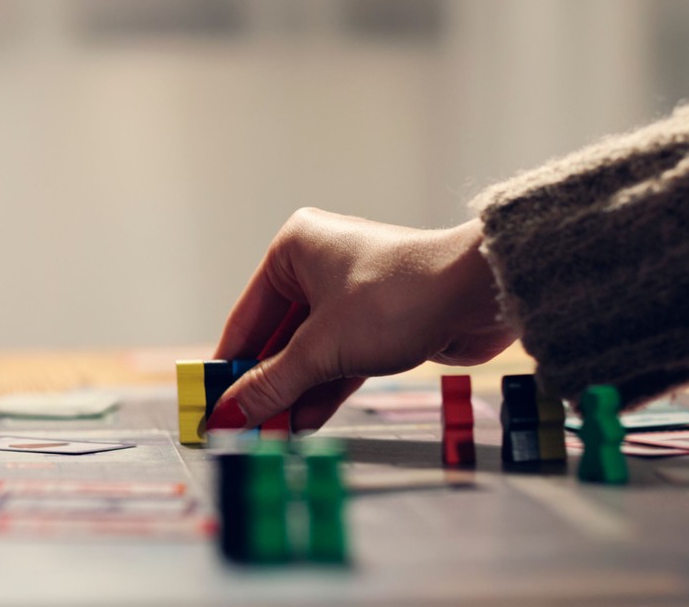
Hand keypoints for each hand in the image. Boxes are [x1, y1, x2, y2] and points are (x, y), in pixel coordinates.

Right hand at [211, 209, 517, 430]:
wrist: (479, 293)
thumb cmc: (396, 298)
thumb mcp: (323, 348)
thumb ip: (273, 383)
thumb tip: (228, 414)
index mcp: (292, 251)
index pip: (246, 318)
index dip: (227, 366)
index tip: (209, 403)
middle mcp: (317, 266)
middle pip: (277, 338)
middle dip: (263, 386)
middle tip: (239, 429)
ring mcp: (349, 296)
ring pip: (309, 353)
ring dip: (292, 394)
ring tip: (268, 437)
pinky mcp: (377, 323)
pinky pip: (338, 359)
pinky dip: (322, 390)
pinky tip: (301, 424)